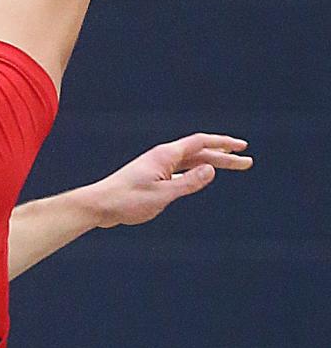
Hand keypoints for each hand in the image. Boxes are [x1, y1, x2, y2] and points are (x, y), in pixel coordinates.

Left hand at [88, 133, 251, 228]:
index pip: (200, 143)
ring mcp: (157, 166)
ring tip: (232, 165)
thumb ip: (189, 183)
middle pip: (199, 152)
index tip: (242, 147)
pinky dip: (196, 171)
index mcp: (165, 155)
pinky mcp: (153, 176)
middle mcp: (163, 157)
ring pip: (191, 161)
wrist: (101, 205)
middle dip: (224, 156)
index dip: (223, 144)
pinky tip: (203, 175)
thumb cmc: (128, 200)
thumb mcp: (163, 194)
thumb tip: (212, 169)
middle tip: (247, 162)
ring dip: (212, 163)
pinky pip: (181, 170)